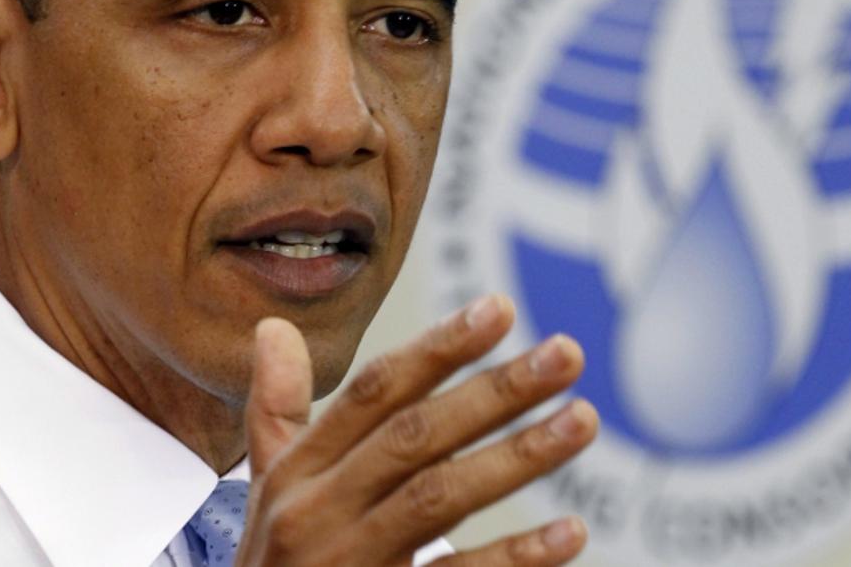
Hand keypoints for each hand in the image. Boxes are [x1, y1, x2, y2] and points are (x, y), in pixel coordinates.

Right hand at [238, 295, 597, 565]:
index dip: (438, 347)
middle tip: (567, 353)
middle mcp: (319, 512)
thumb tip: (275, 327)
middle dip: (494, 390)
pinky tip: (569, 533)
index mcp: (299, 471)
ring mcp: (350, 565)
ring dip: (517, 457)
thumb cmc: (275, 564)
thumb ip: (278, 407)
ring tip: (581, 420)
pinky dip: (514, 558)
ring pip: (439, 498)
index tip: (501, 308)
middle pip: (415, 436)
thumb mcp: (269, 486)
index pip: (374, 392)